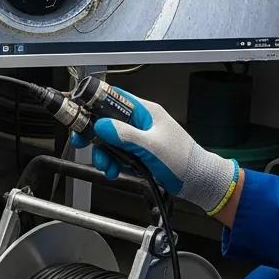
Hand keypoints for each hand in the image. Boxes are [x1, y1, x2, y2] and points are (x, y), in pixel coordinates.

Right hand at [70, 87, 238, 215]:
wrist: (198, 181)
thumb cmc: (184, 161)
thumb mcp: (152, 146)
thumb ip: (125, 135)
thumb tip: (101, 125)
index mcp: (145, 111)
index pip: (113, 97)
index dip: (93, 103)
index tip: (80, 113)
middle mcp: (140, 122)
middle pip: (106, 120)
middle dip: (94, 134)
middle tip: (82, 142)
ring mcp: (138, 137)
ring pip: (109, 139)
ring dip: (103, 153)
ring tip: (107, 166)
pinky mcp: (137, 152)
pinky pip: (116, 153)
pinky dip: (111, 162)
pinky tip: (114, 170)